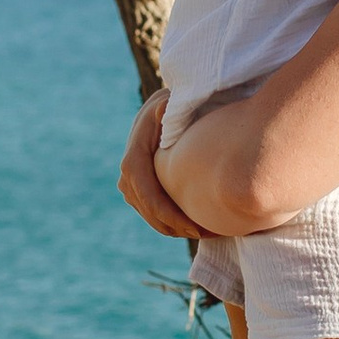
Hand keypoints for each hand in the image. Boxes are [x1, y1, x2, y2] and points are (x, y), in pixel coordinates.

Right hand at [118, 92, 195, 238]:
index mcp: (134, 159)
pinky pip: (155, 215)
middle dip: (178, 228)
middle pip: (151, 213)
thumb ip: (170, 109)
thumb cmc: (174, 107)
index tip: (196, 228)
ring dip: (178, 230)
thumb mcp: (173, 104)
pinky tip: (200, 225)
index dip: (171, 217)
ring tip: (209, 232)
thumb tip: (163, 109)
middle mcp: (128, 176)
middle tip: (210, 234)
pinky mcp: (140, 193)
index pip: (150, 197)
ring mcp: (131, 187)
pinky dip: (175, 224)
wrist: (163, 112)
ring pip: (153, 219)